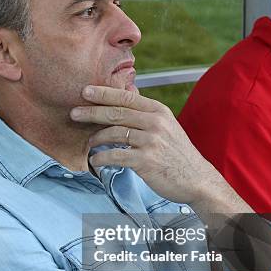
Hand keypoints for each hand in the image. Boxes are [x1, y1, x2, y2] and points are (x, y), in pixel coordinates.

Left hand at [70, 85, 218, 203]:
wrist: (197, 179)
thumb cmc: (177, 154)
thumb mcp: (166, 127)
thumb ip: (145, 117)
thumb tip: (119, 107)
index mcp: (158, 111)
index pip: (126, 97)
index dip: (103, 93)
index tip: (85, 91)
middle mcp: (155, 122)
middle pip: (116, 113)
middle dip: (91, 112)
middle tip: (73, 113)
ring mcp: (151, 141)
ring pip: (114, 133)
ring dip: (96, 138)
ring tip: (88, 142)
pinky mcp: (146, 161)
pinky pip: (116, 156)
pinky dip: (102, 158)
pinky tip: (95, 161)